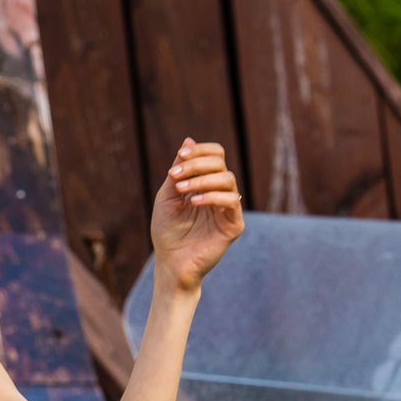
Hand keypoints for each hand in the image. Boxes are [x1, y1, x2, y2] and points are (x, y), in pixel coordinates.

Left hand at [150, 137, 243, 292]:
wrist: (170, 260)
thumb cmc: (167, 230)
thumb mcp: (168, 194)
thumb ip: (179, 170)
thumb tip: (188, 139)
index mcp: (206, 183)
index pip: (215, 156)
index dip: (200, 151)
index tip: (180, 155)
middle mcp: (220, 193)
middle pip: (220, 164)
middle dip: (196, 165)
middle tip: (175, 176)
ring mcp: (228, 209)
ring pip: (228, 180)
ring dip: (202, 180)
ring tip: (181, 190)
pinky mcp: (234, 225)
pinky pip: (231, 202)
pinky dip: (212, 196)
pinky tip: (194, 202)